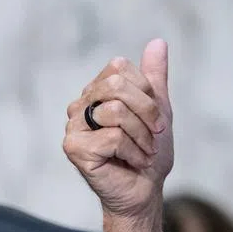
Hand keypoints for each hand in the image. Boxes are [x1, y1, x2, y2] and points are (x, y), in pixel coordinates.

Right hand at [63, 38, 173, 231]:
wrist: (145, 189)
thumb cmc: (149, 150)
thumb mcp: (159, 109)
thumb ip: (155, 76)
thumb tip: (158, 41)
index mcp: (97, 91)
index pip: (120, 67)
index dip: (146, 91)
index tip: (155, 117)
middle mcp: (80, 105)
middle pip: (116, 86)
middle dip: (147, 111)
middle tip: (154, 134)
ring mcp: (73, 127)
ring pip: (116, 112)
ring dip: (142, 136)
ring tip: (143, 151)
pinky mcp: (74, 148)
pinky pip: (112, 137)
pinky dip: (134, 151)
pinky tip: (132, 162)